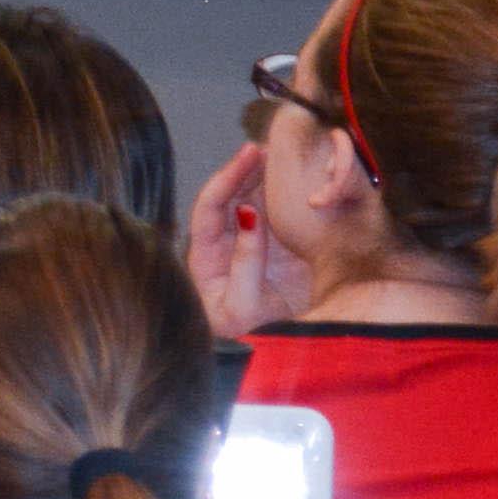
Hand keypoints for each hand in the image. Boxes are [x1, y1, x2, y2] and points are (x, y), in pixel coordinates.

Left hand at [184, 142, 314, 336]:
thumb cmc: (245, 336)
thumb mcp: (243, 303)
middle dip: (244, 169)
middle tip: (266, 144)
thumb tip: (246, 211)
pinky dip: (280, 194)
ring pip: (250, 201)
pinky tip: (292, 179)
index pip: (210, 206)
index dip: (227, 177)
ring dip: (262, 177)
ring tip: (278, 153)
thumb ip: (246, 260)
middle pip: (228, 197)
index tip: (249, 154)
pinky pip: (273, 214)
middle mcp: (221, 244)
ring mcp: (247, 243)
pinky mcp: (272, 248)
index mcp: (205, 256)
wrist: (274, 354)